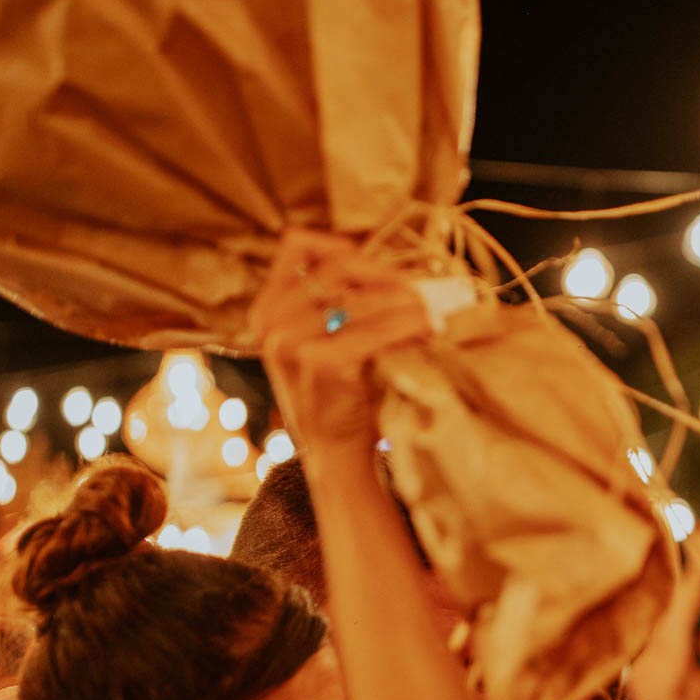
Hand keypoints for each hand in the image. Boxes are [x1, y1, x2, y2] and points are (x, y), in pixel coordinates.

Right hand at [250, 230, 430, 450]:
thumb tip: (394, 267)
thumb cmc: (339, 392)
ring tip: (433, 309)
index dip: (343, 248)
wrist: (335, 452)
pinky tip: (430, 328)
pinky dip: (409, 324)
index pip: (298, 246)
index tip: (379, 270)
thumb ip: (332, 302)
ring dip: (406, 300)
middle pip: (337, 266)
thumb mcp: (319, 341)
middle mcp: (270, 320)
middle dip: (386, 276)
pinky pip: (376, 329)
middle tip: (422, 291)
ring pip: (361, 297)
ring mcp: (290, 340)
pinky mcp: (319, 361)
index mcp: (266, 308)